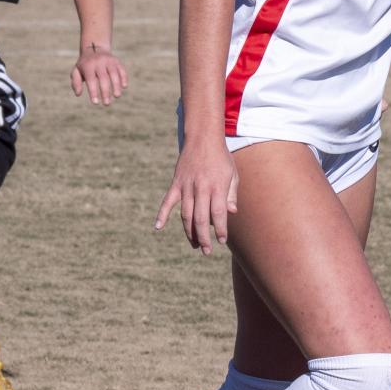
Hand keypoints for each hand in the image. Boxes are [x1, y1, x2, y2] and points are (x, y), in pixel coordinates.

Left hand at [71, 44, 127, 105]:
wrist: (95, 47)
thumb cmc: (85, 64)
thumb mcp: (76, 71)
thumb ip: (76, 82)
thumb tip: (78, 94)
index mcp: (88, 66)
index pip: (91, 80)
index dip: (93, 92)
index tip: (96, 103)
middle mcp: (99, 62)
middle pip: (103, 78)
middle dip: (105, 92)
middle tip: (106, 104)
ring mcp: (109, 61)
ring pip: (114, 74)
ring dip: (116, 86)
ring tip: (117, 96)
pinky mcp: (117, 61)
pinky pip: (122, 70)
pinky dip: (124, 78)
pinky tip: (124, 87)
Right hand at [155, 138, 236, 253]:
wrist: (203, 138)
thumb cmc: (221, 158)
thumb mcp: (233, 174)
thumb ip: (232, 194)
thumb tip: (231, 212)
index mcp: (217, 187)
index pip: (218, 214)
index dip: (220, 230)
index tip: (222, 240)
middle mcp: (201, 188)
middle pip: (201, 219)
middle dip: (204, 238)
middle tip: (207, 251)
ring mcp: (186, 186)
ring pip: (186, 215)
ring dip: (189, 232)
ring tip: (195, 245)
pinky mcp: (176, 183)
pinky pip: (167, 202)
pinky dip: (162, 214)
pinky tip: (157, 227)